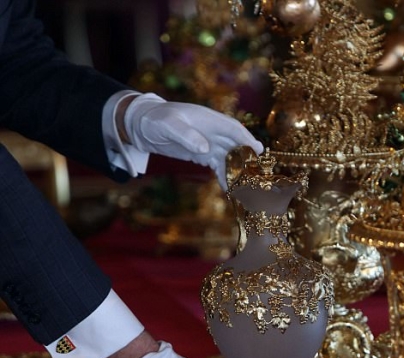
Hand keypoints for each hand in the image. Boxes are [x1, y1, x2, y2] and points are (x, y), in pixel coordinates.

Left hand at [120, 93, 263, 188]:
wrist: (142, 126)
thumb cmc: (154, 120)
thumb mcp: (167, 125)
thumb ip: (186, 135)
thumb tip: (205, 148)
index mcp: (207, 119)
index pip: (232, 128)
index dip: (246, 139)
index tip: (257, 149)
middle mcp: (212, 131)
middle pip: (235, 144)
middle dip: (247, 157)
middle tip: (257, 171)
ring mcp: (208, 143)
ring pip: (229, 157)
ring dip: (238, 170)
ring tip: (245, 185)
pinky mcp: (202, 154)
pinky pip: (218, 166)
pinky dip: (225, 176)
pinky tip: (230, 188)